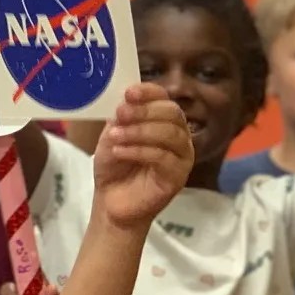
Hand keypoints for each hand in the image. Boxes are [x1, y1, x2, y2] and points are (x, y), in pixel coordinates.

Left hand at [91, 84, 193, 230]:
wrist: (111, 202)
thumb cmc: (114, 166)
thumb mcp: (111, 136)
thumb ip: (120, 119)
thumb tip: (125, 101)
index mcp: (163, 120)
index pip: (163, 97)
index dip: (148, 92)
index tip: (129, 93)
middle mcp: (178, 134)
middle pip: (172, 113)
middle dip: (144, 111)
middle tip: (121, 114)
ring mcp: (182, 156)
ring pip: (170, 134)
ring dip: (140, 131)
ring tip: (116, 136)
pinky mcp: (179, 176)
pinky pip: (164, 157)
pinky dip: (140, 151)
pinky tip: (120, 152)